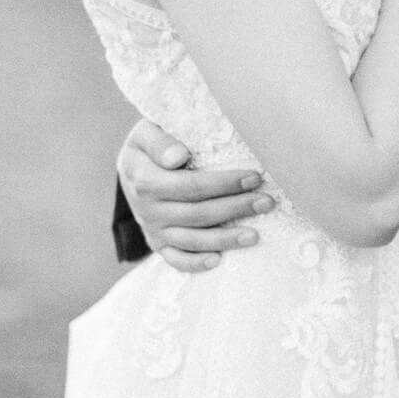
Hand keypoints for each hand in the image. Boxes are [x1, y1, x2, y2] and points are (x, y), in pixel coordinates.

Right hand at [118, 119, 274, 272]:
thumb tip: (179, 156)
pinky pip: (176, 259)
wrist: (132, 169)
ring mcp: (153, 230)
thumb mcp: (145, 134)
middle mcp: (148, 209)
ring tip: (256, 234)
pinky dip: (195, 264)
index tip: (255, 176)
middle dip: (236, 208)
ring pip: (192, 240)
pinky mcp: (158, 244)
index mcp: (145, 180)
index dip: (224, 184)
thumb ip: (159, 141)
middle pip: (198, 213)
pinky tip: (219, 261)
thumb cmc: (150, 146)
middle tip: (267, 202)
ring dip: (225, 239)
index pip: (190, 186)